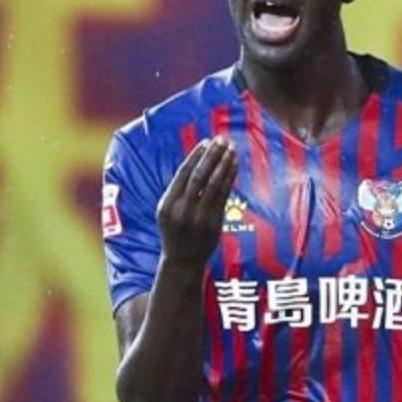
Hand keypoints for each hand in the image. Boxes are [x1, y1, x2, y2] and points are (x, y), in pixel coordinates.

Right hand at [156, 136, 238, 269]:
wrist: (183, 260)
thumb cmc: (175, 231)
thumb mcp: (167, 211)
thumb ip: (177, 191)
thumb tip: (197, 161)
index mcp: (167, 204)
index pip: (183, 174)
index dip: (196, 156)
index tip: (207, 142)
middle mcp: (182, 210)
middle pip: (200, 175)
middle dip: (212, 155)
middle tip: (221, 140)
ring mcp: (199, 217)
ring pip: (214, 184)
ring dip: (224, 164)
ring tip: (231, 149)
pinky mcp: (214, 223)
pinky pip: (224, 195)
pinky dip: (229, 178)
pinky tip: (234, 166)